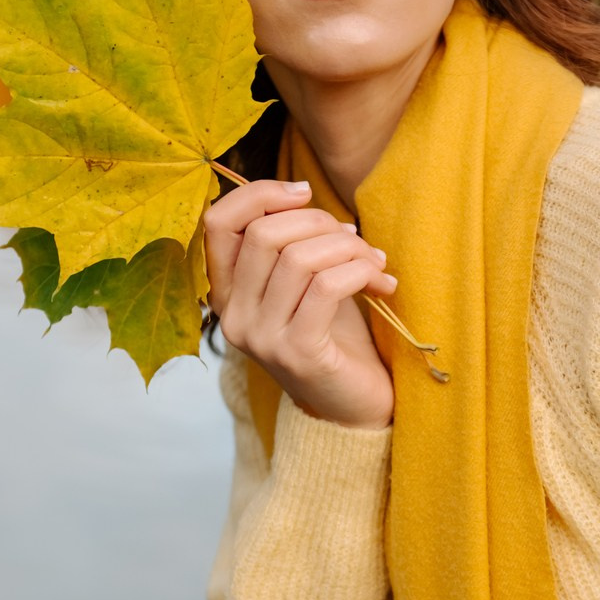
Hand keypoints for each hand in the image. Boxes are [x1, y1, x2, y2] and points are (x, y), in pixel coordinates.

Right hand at [204, 179, 396, 428]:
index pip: (217, 223)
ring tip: (375, 261)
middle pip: (264, 234)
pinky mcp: (299, 352)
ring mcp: (262, 338)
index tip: (305, 192)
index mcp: (228, 295)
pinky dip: (361, 271)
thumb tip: (302, 196)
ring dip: (348, 248)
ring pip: (298, 258)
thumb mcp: (305, 284)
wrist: (356, 407)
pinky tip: (382, 282)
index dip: (259, 194)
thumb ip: (291, 245)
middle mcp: (234, 318)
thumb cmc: (334, 338)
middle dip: (319, 222)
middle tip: (354, 238)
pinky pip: (327, 286)